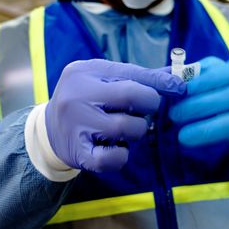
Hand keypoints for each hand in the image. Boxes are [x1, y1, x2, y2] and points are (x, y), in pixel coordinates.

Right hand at [46, 59, 185, 172]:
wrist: (49, 130)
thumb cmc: (86, 100)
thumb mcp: (103, 79)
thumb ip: (138, 77)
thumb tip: (177, 77)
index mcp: (84, 72)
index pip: (131, 72)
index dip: (160, 81)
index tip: (180, 88)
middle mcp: (77, 95)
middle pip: (130, 95)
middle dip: (149, 104)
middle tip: (146, 110)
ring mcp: (76, 125)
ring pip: (126, 127)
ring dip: (137, 130)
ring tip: (127, 128)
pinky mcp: (78, 153)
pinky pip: (113, 157)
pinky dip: (122, 155)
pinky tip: (117, 148)